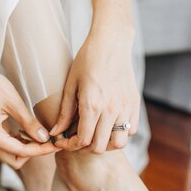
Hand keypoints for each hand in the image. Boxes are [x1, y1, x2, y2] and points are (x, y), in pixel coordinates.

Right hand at [0, 64, 57, 168]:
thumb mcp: (14, 103)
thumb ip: (29, 123)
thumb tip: (44, 138)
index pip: (22, 151)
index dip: (41, 150)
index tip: (54, 145)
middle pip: (15, 160)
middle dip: (32, 153)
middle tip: (48, 142)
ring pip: (11, 153)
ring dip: (26, 148)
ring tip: (41, 136)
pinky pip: (7, 144)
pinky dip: (19, 142)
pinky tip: (29, 131)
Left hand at [50, 25, 139, 152]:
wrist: (112, 43)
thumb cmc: (87, 61)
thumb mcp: (70, 85)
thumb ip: (64, 113)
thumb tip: (55, 133)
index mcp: (92, 105)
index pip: (83, 140)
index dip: (71, 146)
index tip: (65, 141)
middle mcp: (111, 110)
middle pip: (99, 147)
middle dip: (85, 148)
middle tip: (77, 140)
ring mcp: (125, 108)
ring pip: (118, 143)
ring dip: (105, 144)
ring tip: (95, 135)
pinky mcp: (134, 104)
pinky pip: (131, 130)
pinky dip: (120, 133)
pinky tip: (109, 125)